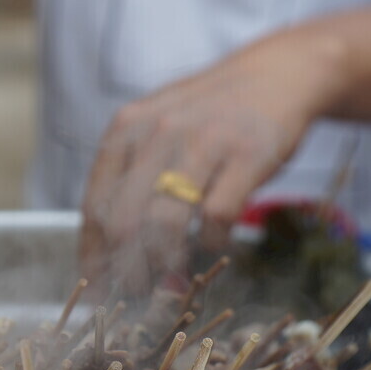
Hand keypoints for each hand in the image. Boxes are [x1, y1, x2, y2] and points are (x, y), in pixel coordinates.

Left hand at [80, 27, 347, 294]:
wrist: (277, 74)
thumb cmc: (208, 114)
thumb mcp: (156, 129)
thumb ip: (130, 177)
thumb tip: (107, 248)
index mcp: (125, 130)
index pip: (95, 205)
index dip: (93, 255)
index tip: (97, 288)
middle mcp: (157, 133)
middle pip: (124, 221)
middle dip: (127, 270)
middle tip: (137, 295)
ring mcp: (202, 142)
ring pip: (165, 224)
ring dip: (164, 265)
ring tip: (168, 285)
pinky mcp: (246, 155)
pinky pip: (217, 217)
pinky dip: (211, 245)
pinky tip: (213, 248)